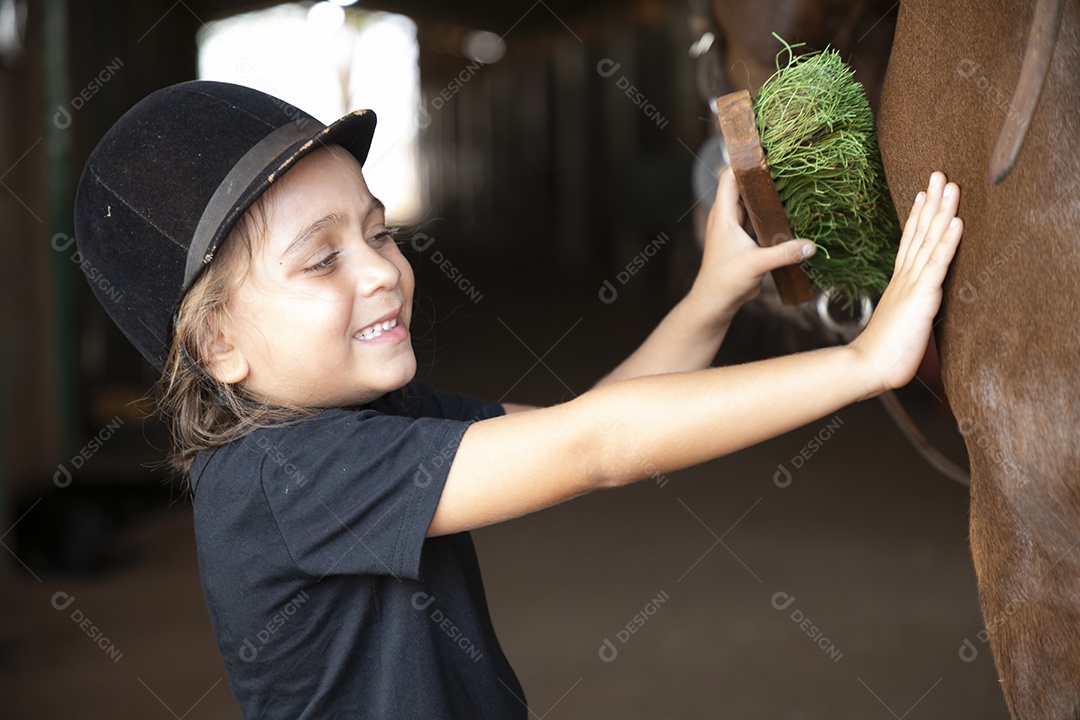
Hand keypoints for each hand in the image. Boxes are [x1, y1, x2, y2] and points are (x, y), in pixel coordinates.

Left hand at [687, 167, 815, 321]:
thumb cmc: (725, 281)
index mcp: (723, 215)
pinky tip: (788, 212)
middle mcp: (727, 217)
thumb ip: (785, 254)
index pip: (729, 178)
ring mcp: (735, 228)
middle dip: (762, 176)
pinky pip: (758, 219)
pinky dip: (770, 214)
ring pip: (752, 204)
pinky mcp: (744, 240)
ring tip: (790, 183)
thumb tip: (811, 246)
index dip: (743, 162)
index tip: (764, 150)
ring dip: (768, 196)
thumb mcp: (756, 264)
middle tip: (786, 164)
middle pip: (744, 187)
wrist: (715, 302)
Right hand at [851, 171, 962, 390]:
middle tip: (938, 175)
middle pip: (919, 233)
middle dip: (930, 202)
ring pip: (930, 240)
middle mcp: (905, 278)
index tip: (923, 194)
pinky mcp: (923, 296)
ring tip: (951, 186)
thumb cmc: (882, 352)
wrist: (869, 365)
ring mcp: (913, 284)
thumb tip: (906, 311)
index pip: (909, 243)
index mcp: (899, 284)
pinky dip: (948, 241)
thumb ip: (904, 311)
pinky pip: (938, 263)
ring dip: (942, 212)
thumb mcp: (897, 324)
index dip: (917, 218)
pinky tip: (957, 221)